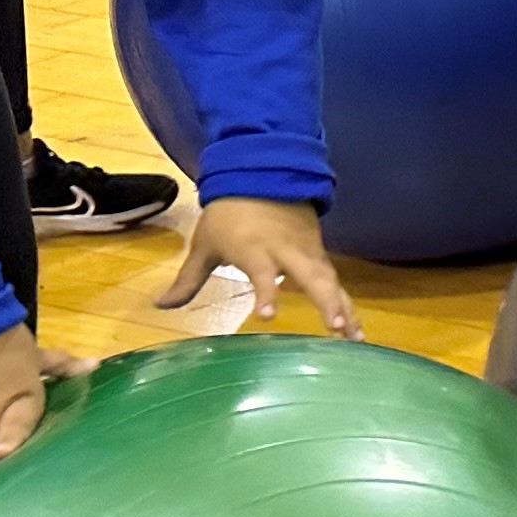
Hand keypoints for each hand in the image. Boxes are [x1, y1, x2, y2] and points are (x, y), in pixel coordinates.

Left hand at [159, 195, 360, 338]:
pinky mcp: (318, 254)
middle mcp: (288, 251)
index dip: (266, 293)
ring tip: (356, 339)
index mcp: (256, 249)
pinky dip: (345, 302)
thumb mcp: (205, 245)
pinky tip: (353, 328)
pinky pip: (334, 281)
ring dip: (345, 308)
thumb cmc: (229, 215)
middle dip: (327, 302)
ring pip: (331, 281)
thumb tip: (160, 306)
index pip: (263, 272)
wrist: (263, 176)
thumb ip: (187, 280)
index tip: (268, 316)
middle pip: (314, 277)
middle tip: (338, 329)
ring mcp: (308, 252)